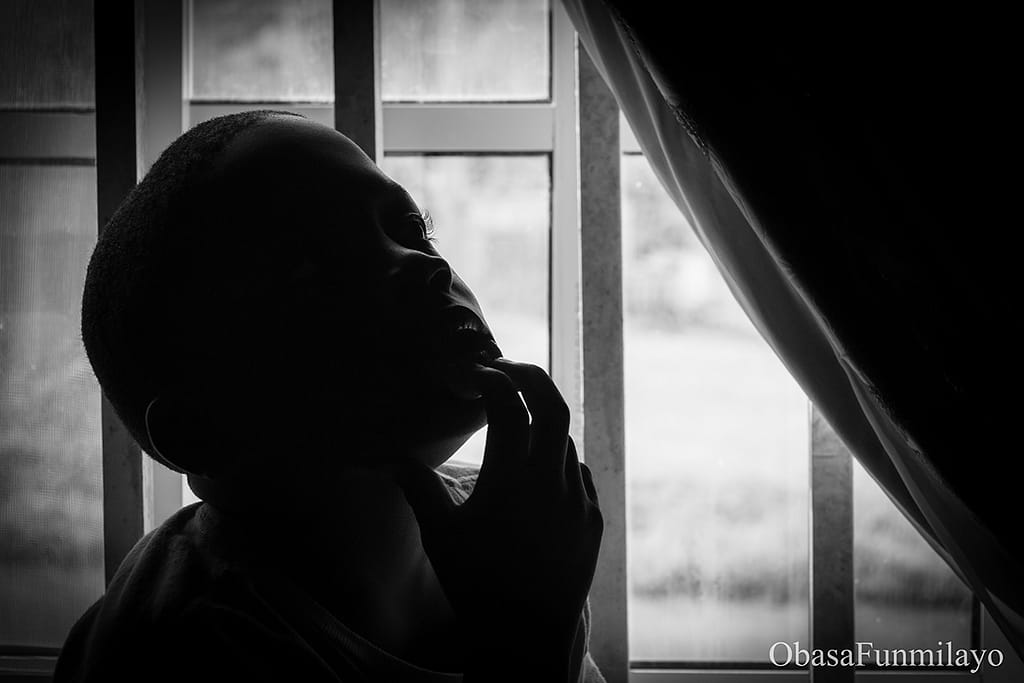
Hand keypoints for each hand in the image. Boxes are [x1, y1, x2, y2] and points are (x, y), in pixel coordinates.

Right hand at [395, 359, 602, 678]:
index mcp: (510, 479)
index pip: (507, 406)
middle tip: (505, 369)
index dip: (491, 380)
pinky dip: (559, 459)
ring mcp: (578, 499)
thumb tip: (390, 459)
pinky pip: (578, 472)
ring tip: (516, 424)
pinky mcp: (594, 519)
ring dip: (543, 422)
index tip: (475, 373)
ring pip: (567, 439)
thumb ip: (418, 490)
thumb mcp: (441, 536)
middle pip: (553, 404)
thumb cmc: (477, 584)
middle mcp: (550, 480)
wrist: (528, 635)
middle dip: (529, 376)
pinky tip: (539, 472)